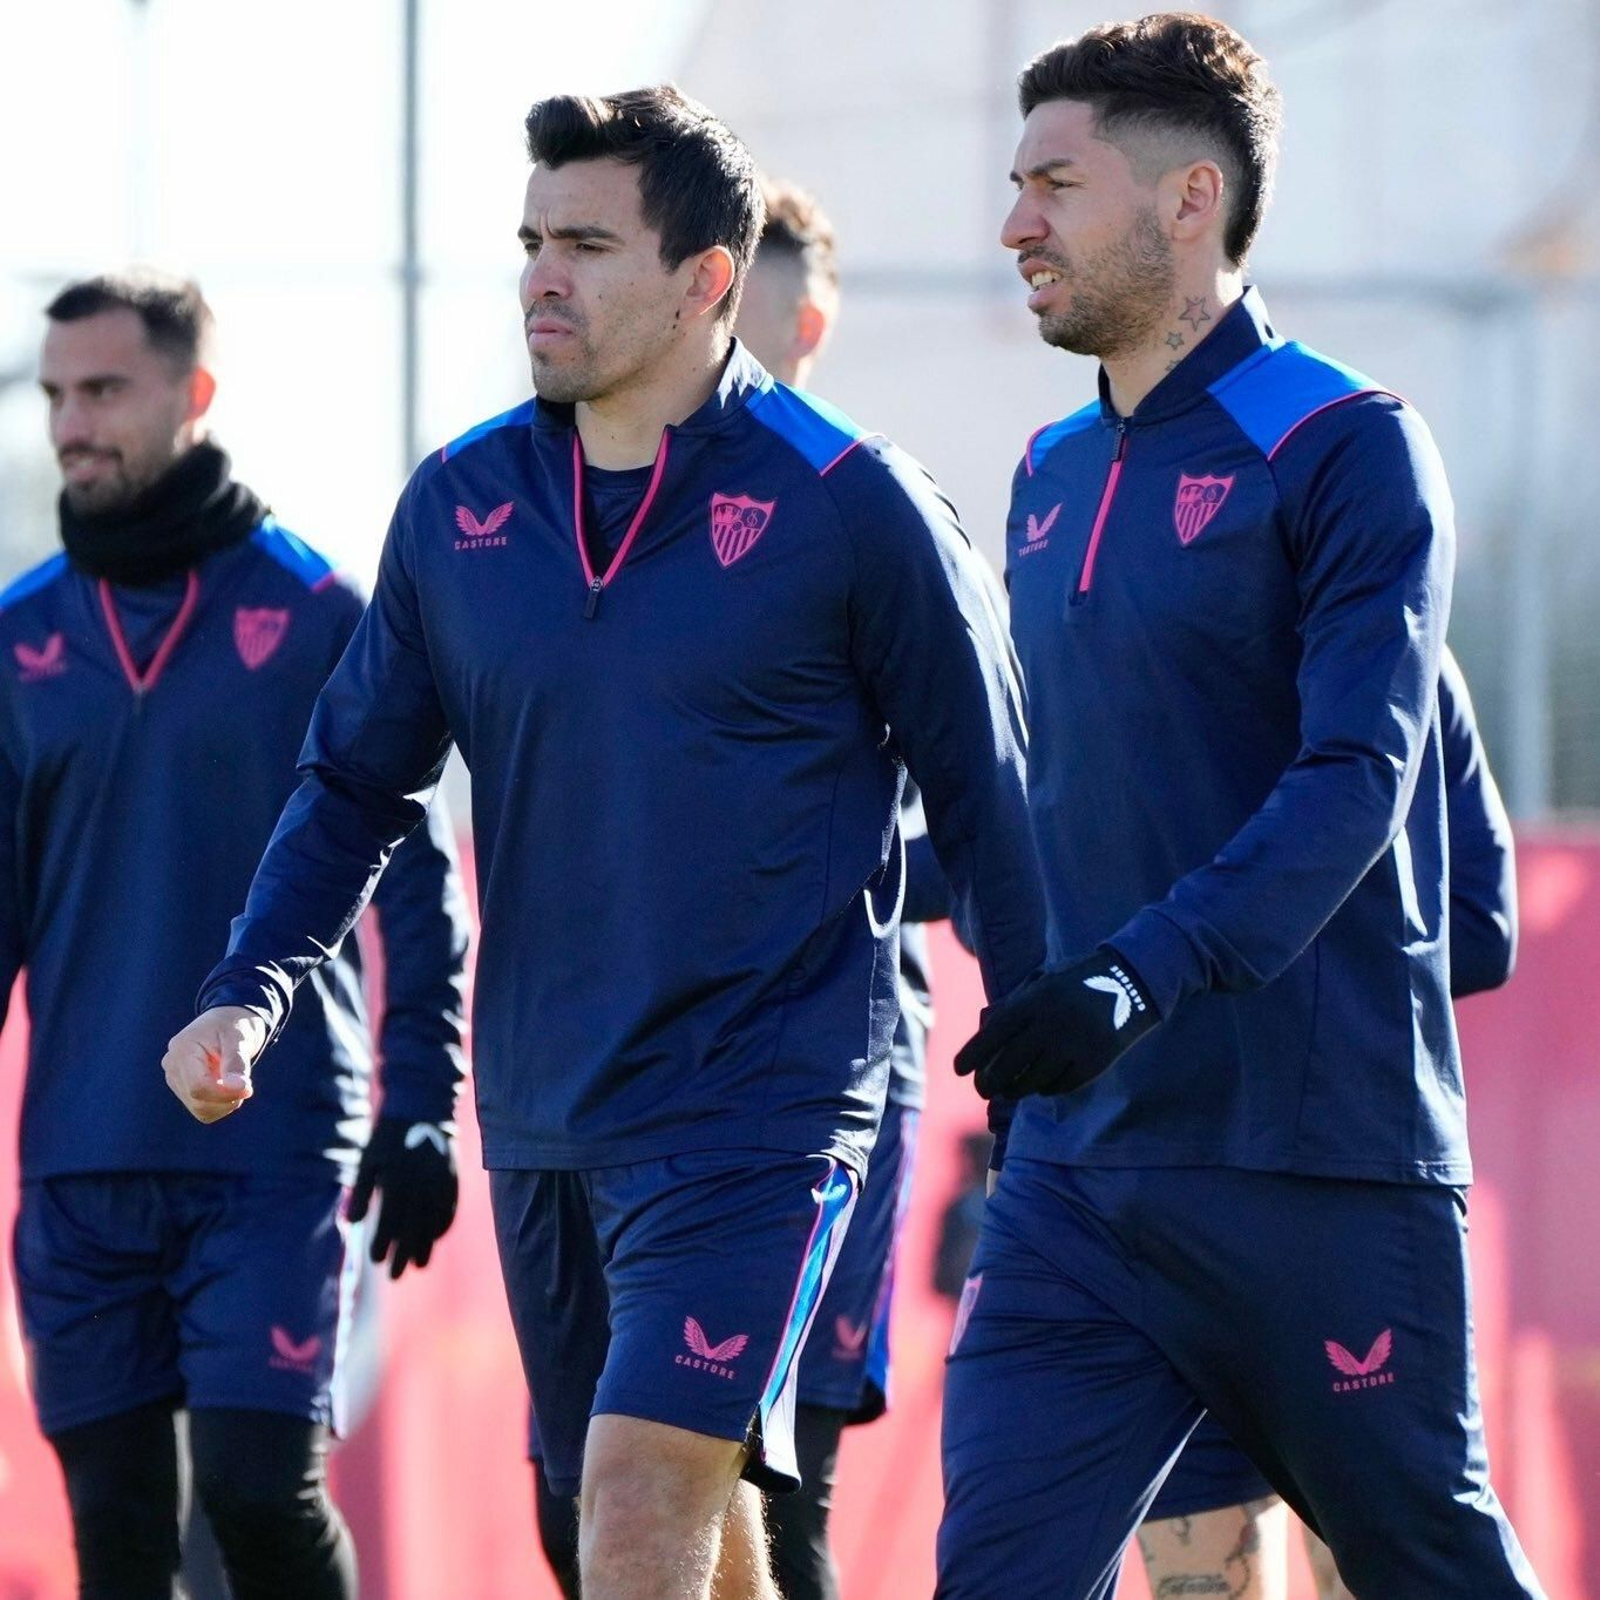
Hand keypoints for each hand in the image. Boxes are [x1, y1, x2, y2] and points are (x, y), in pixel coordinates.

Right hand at [163, 1007, 266, 1122]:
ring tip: (236, 1082)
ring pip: (199, 1109)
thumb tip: (238, 1088)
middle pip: (198, 1101)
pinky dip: (219, 1105)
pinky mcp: (182, 1087)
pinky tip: (227, 1089)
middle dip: (227, 1099)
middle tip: (246, 1084)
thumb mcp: (239, 1038)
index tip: (248, 1087)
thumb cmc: (234, 1025)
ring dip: (224, 1103)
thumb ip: (237, 1063)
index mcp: (182, 1049)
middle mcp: (172, 1065)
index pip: (198, 1087)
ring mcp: (174, 1078)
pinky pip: (201, 1110)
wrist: (227, 1020)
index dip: (225, 1094)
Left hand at [348, 1116, 457, 1278]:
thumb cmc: (388, 1138)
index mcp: (397, 1183)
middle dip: (404, 1254)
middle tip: (396, 1275)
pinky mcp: (452, 1179)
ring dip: (426, 1246)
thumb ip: (362, 1192)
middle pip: (413, 1229)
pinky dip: (443, 1226)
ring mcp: (440, 1184)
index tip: (375, 1260)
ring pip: (433, 1223)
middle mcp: (421, 1187)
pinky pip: (450, 1209)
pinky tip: (436, 1237)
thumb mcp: (368, 1160)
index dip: (383, 1243)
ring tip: (419, 1266)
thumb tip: (355, 1222)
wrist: (423, 1109)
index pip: (390, 1222)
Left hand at [955, 947, 1159, 1101]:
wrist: (1130, 983)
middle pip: (1008, 1065)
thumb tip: (985, 1034)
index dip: (972, 1055)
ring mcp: (1072, 1046)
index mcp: (1034, 1001)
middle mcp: (1050, 1025)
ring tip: (1008, 1090)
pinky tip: (1040, 1086)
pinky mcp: (1093, 1063)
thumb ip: (1014, 1004)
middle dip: (988, 1081)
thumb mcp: (1042, 981)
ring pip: (1032, 1080)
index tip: (958, 1070)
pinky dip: (1045, 1089)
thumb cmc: (1076, 981)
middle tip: (982, 1088)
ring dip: (1015, 1089)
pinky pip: (1060, 1085)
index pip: (993, 1034)